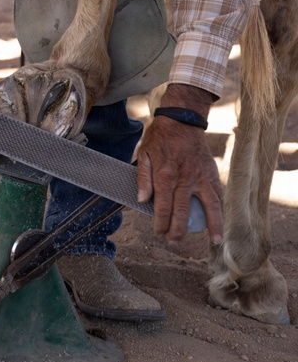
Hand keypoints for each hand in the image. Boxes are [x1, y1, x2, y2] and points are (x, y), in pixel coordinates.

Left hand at [136, 83, 222, 242]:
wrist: (182, 120)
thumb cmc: (160, 138)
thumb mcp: (143, 154)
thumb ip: (142, 178)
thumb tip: (140, 200)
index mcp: (166, 176)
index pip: (163, 207)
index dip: (161, 223)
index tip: (159, 233)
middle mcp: (185, 179)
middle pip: (183, 211)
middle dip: (179, 230)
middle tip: (174, 241)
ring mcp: (201, 177)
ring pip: (210, 206)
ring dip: (212, 225)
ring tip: (214, 241)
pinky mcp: (212, 173)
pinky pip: (219, 194)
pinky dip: (222, 208)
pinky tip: (222, 220)